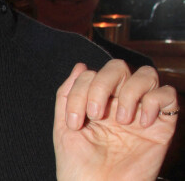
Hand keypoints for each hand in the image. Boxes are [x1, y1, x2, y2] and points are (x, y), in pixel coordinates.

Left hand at [54, 60, 177, 180]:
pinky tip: (141, 123)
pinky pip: (168, 96)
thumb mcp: (63, 126)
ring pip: (146, 74)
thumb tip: (80, 66)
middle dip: (103, 84)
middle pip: (118, 67)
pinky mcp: (161, 127)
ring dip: (130, 91)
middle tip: (96, 115)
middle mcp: (119, 102)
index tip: (75, 123)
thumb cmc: (78, 165)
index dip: (80, 92)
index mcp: (96, 100)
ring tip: (121, 120)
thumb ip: (67, 93)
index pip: (92, 74)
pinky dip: (155, 101)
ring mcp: (140, 112)